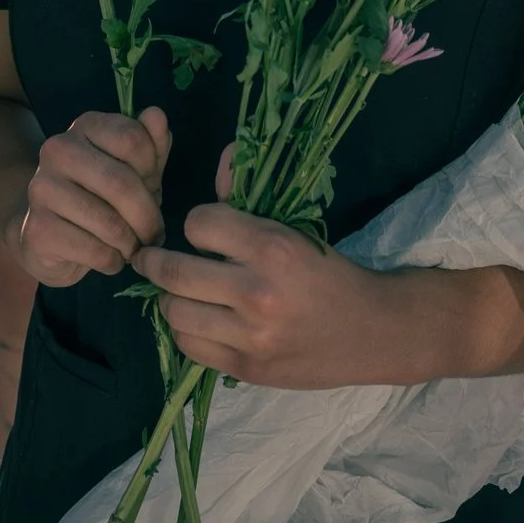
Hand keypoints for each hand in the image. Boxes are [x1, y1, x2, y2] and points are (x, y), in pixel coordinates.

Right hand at [11, 106, 170, 286]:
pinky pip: (94, 250)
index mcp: (85, 127)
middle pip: (121, 183)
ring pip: (109, 223)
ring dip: (131, 244)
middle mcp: (58, 150)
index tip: (152, 190)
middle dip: (148, 218)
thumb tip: (156, 114)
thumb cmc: (101, 198)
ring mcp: (42, 188)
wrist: (48, 237)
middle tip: (154, 235)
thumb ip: (150, 144)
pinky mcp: (38, 229)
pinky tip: (109, 258)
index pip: (132, 138)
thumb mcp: (134, 169)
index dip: (152, 171)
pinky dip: (112, 261)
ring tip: (132, 248)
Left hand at [132, 144, 400, 387]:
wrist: (372, 332)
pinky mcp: (246, 367)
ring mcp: (250, 336)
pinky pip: (189, 345)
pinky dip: (186, 329)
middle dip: (155, 260)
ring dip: (169, 297)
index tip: (204, 230)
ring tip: (179, 291)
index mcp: (273, 249)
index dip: (197, 223)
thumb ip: (249, 198)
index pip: (199, 224)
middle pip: (173, 272)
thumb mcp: (294, 231)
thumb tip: (223, 155)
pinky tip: (199, 319)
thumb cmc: (330, 274)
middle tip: (150, 256)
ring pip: (174, 312)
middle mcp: (258, 293)